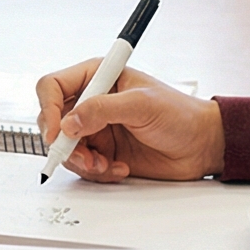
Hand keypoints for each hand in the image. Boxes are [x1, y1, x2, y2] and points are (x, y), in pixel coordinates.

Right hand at [35, 61, 224, 182]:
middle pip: (53, 121)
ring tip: (106, 165)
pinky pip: (83, 166)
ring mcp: (96, 129)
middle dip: (65, 143)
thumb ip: (102, 110)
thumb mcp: (142, 105)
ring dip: (82, 161)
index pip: (52, 86)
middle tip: (85, 157)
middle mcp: (92, 102)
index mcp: (98, 77)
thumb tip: (68, 123)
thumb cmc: (180, 115)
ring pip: (66, 148)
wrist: (202, 146)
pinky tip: (119, 169)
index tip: (56, 131)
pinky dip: (97, 172)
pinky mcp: (104, 152)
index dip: (47, 108)